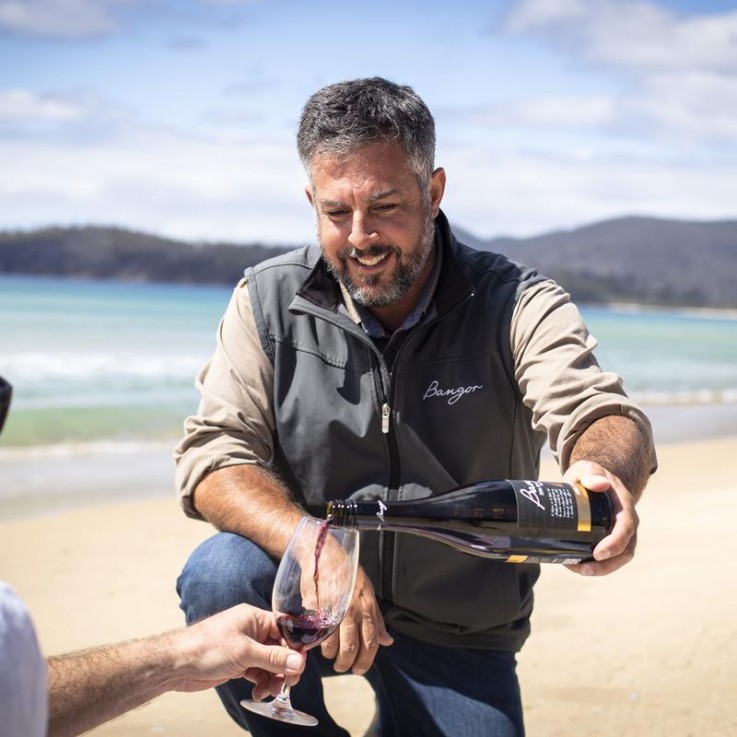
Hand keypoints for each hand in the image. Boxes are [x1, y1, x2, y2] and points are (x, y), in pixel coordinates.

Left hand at [170, 603, 305, 699]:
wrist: (177, 664)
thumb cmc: (207, 648)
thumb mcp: (245, 652)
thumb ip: (273, 658)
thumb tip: (299, 662)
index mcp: (254, 618)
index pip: (284, 630)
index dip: (293, 647)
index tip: (299, 665)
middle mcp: (252, 630)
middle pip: (278, 649)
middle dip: (283, 667)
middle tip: (286, 683)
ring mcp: (245, 647)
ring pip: (269, 663)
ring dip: (272, 678)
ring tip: (267, 692)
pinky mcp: (238, 663)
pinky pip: (258, 672)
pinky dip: (261, 682)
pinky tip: (258, 692)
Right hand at [320, 567, 392, 674]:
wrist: (323, 554)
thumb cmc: (347, 573)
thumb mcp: (367, 591)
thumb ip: (376, 618)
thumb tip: (387, 641)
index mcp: (367, 607)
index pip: (371, 642)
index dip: (366, 660)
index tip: (360, 668)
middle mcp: (353, 610)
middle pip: (352, 648)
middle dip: (347, 663)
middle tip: (343, 667)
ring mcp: (334, 610)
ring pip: (334, 645)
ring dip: (332, 656)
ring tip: (330, 656)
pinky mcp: (317, 609)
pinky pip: (318, 634)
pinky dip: (318, 645)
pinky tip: (318, 644)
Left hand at [563, 460, 638, 576]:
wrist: (592, 479)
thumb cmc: (589, 475)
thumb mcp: (587, 468)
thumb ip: (591, 472)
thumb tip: (600, 484)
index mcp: (624, 504)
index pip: (626, 527)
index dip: (615, 543)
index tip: (598, 553)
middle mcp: (627, 522)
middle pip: (626, 550)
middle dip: (607, 564)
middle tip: (583, 569)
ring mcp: (621, 533)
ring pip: (619, 558)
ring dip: (601, 569)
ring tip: (577, 570)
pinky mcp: (611, 539)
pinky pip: (610, 558)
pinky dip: (596, 566)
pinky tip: (576, 566)